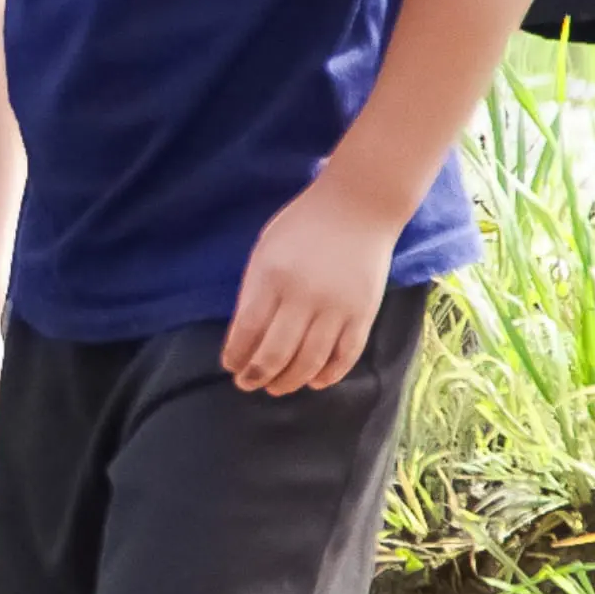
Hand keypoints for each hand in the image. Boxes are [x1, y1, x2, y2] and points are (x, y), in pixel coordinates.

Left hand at [223, 181, 398, 395]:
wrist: (359, 206)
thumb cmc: (303, 226)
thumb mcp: (266, 250)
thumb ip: (255, 290)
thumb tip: (244, 336)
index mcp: (272, 276)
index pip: (247, 329)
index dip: (236, 355)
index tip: (230, 366)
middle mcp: (303, 296)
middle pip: (275, 353)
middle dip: (256, 375)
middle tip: (247, 384)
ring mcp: (337, 307)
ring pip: (309, 362)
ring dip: (289, 382)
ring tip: (275, 387)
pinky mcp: (364, 314)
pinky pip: (345, 356)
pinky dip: (328, 375)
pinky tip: (314, 381)